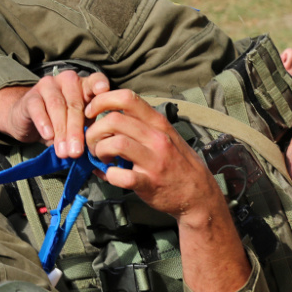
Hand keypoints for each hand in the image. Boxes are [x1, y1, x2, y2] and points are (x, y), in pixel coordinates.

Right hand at [0, 71, 108, 157]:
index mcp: (84, 85)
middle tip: (76, 152)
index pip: (95, 80)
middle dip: (76, 130)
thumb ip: (88, 129)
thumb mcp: (80, 124)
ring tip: (63, 151)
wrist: (30, 120)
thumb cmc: (62, 122)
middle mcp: (67, 81)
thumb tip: (93, 148)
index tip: (103, 91)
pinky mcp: (31, 96)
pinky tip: (48, 136)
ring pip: (57, 106)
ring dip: (61, 131)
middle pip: (74, 103)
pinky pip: (38, 108)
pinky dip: (44, 123)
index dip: (99, 84)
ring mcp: (48, 86)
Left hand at [85, 90, 222, 220]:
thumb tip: (105, 121)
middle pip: (114, 120)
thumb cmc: (178, 164)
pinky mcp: (149, 183)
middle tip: (93, 143)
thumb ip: (140, 126)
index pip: (127, 98)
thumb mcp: (165, 136)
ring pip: (115, 143)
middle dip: (94, 131)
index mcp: (158, 123)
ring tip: (102, 158)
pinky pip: (121, 176)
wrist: (199, 194)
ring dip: (99, 150)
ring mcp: (154, 160)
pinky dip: (109, 176)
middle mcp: (157, 138)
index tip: (92, 114)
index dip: (102, 101)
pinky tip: (111, 176)